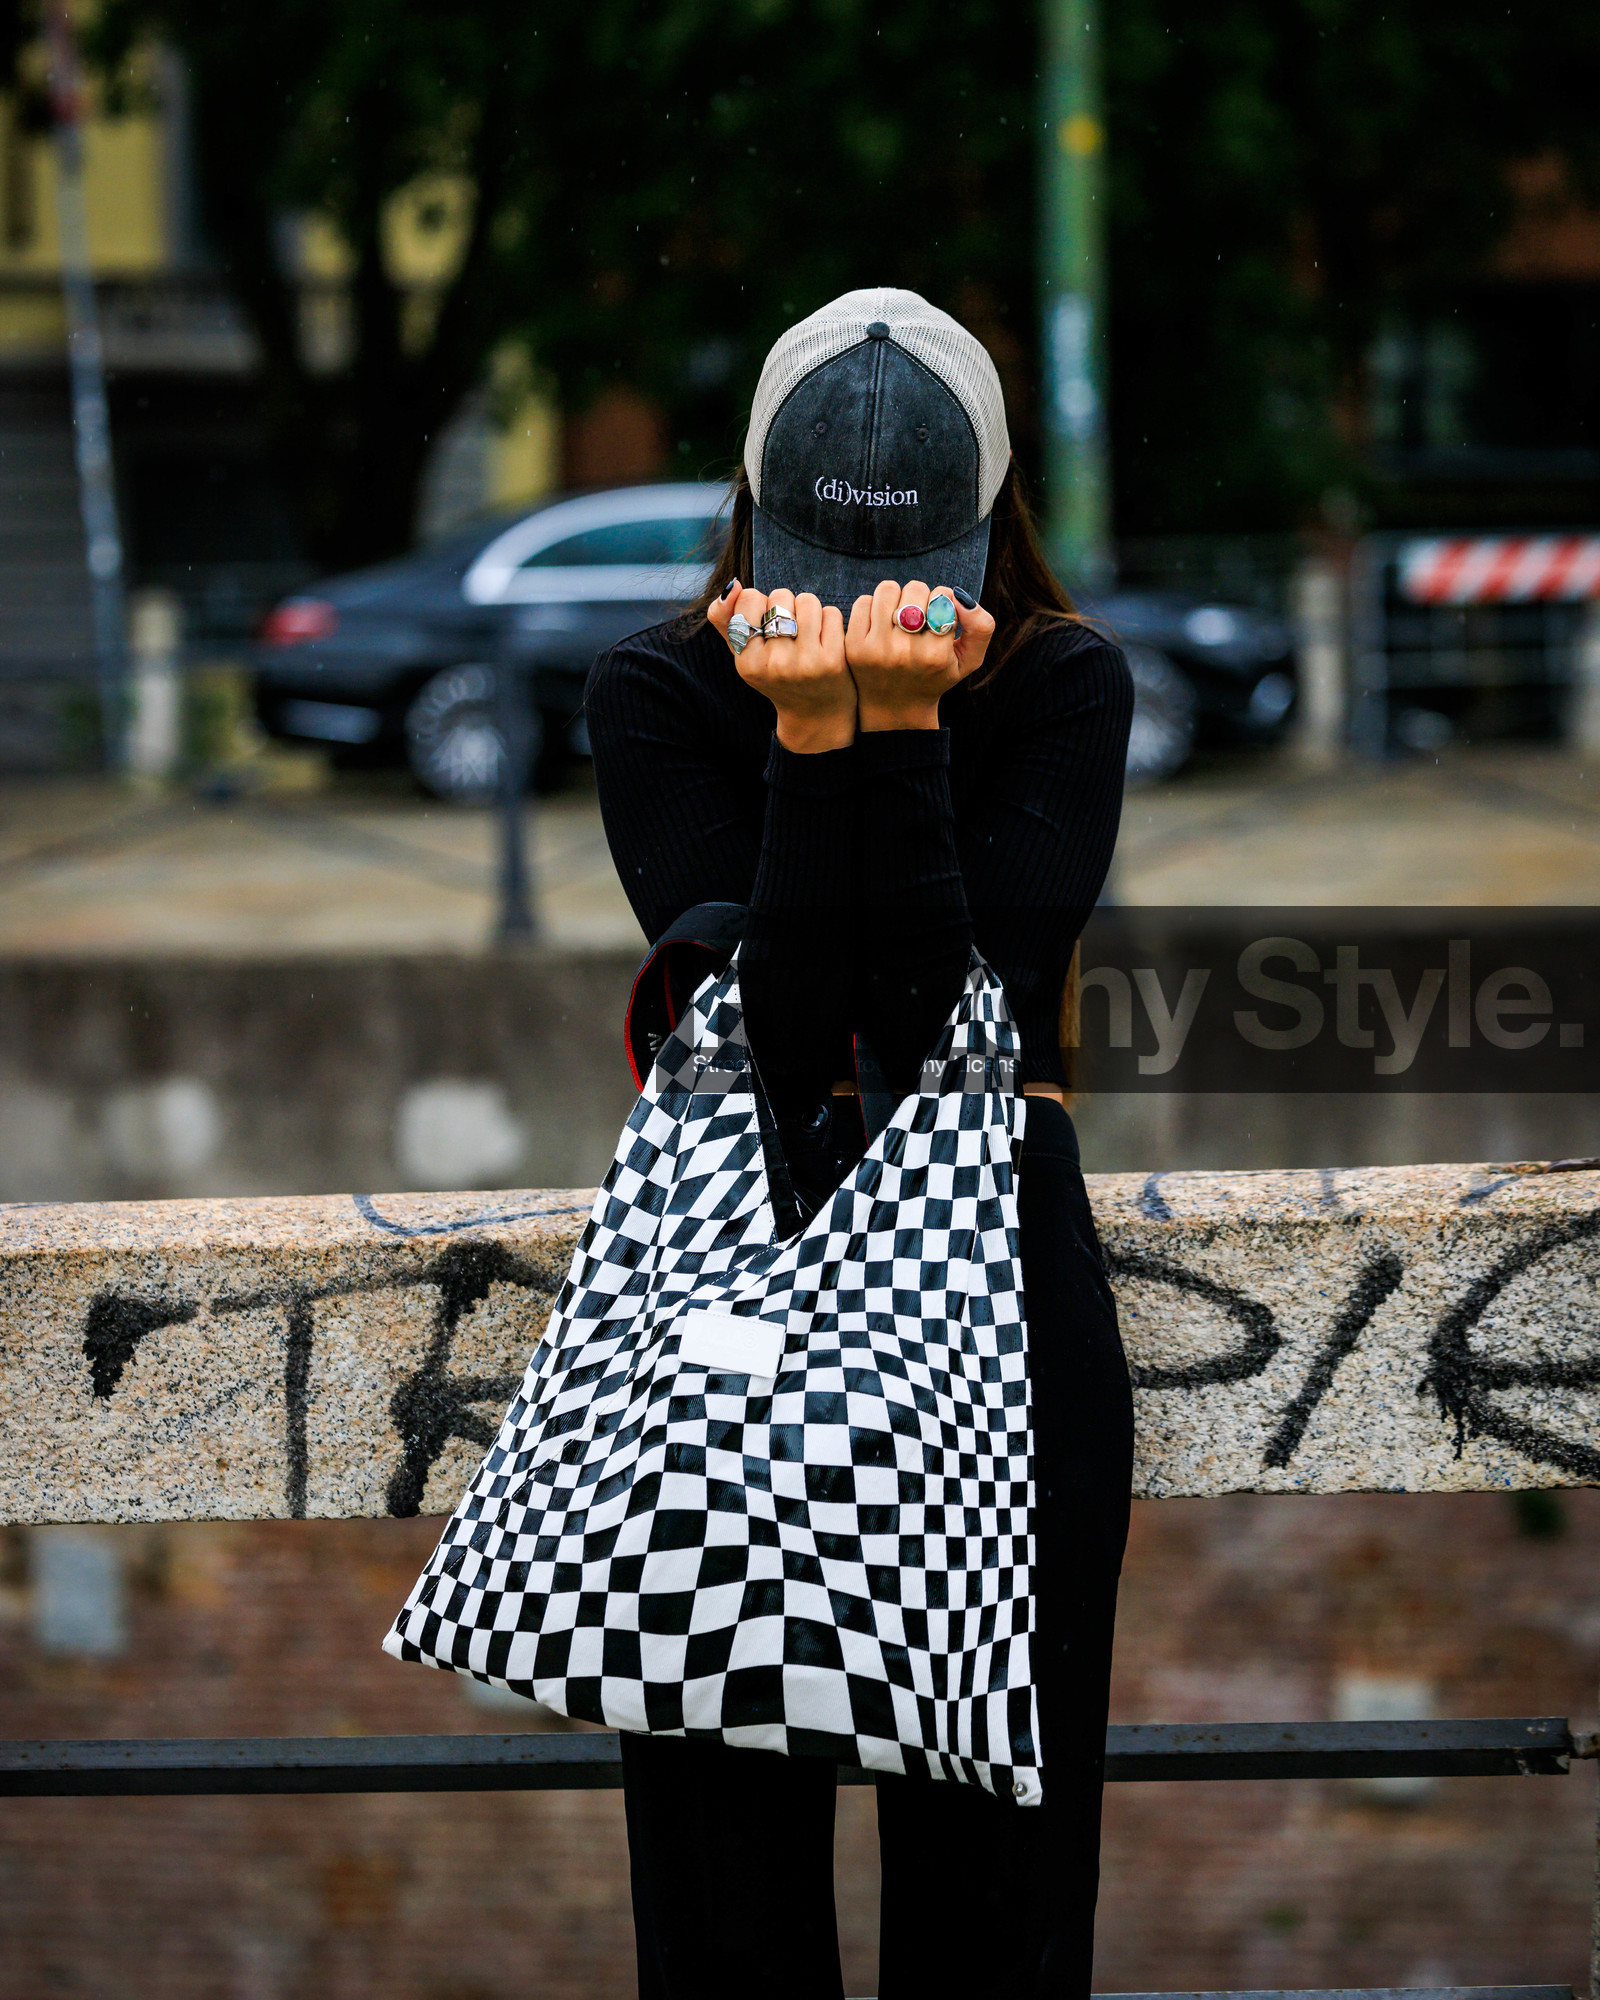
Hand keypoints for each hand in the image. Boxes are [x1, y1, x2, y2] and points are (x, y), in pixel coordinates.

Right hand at [708, 583, 854, 753]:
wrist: (815, 713)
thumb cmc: (775, 675)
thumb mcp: (744, 654)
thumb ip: (725, 619)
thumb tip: (733, 585)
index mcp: (747, 662)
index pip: (750, 599)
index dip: (761, 605)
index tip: (766, 626)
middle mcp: (774, 664)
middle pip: (780, 596)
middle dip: (786, 606)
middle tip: (789, 633)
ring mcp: (804, 663)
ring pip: (807, 600)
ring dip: (809, 610)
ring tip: (807, 632)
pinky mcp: (833, 661)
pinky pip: (830, 613)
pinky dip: (828, 621)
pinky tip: (825, 641)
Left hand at [845, 582, 997, 731]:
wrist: (895, 708)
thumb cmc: (936, 676)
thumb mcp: (969, 660)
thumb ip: (981, 626)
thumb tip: (959, 596)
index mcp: (935, 655)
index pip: (942, 596)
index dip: (942, 601)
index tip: (937, 619)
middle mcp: (904, 652)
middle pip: (915, 589)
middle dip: (920, 597)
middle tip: (918, 617)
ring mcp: (876, 649)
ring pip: (888, 590)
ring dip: (896, 597)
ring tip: (899, 616)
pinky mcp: (853, 646)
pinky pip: (863, 602)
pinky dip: (873, 606)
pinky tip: (879, 623)